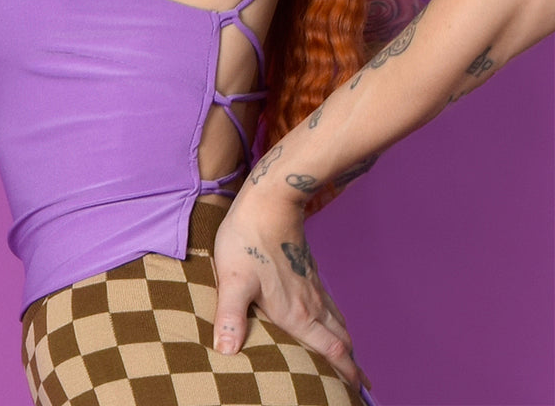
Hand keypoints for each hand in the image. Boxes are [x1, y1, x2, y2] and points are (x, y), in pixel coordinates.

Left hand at [212, 192, 369, 390]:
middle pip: (341, 342)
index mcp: (296, 313)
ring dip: (346, 346)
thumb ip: (231, 316)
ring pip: (338, 323)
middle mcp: (311, 304)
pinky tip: (330, 324)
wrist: (269, 200)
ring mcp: (313, 287)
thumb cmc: (248, 239)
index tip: (358, 394)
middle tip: (359, 389)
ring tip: (350, 364)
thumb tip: (226, 352)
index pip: (331, 352)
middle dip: (351, 367)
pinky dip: (337, 324)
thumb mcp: (234, 279)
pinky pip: (330, 306)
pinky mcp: (308, 273)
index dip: (346, 375)